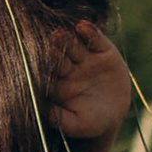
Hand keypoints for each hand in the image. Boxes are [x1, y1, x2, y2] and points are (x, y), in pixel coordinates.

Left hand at [48, 21, 133, 149]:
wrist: (114, 114)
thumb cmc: (91, 123)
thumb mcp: (77, 124)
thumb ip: (60, 119)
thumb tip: (43, 113)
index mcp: (57, 84)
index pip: (49, 74)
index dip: (44, 68)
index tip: (37, 64)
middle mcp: (67, 68)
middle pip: (59, 56)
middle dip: (54, 50)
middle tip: (46, 45)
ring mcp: (84, 58)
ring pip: (74, 45)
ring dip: (66, 39)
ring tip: (60, 34)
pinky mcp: (102, 49)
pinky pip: (95, 39)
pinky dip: (90, 32)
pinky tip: (83, 26)